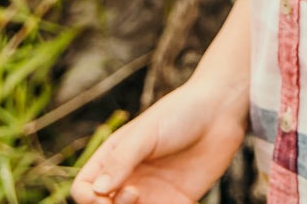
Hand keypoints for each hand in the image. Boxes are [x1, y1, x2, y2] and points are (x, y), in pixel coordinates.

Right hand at [67, 75, 246, 203]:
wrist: (221, 111)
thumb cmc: (180, 113)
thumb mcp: (147, 133)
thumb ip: (122, 160)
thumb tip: (97, 191)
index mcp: (114, 158)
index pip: (85, 189)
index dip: (87, 198)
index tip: (104, 194)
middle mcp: (129, 179)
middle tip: (134, 194)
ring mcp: (152, 193)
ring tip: (147, 201)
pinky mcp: (177, 202)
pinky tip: (176, 201)